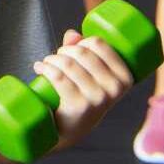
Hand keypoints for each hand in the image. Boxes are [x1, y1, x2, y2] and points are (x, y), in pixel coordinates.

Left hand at [33, 30, 133, 146]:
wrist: (70, 130)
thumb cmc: (82, 95)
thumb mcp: (90, 74)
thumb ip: (83, 49)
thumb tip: (73, 34)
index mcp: (125, 78)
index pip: (100, 44)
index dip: (81, 41)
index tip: (72, 48)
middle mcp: (114, 89)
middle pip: (82, 52)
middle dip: (63, 50)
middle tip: (56, 59)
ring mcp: (97, 98)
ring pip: (68, 63)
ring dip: (51, 59)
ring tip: (46, 64)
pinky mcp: (78, 106)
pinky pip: (58, 77)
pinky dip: (44, 67)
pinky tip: (39, 68)